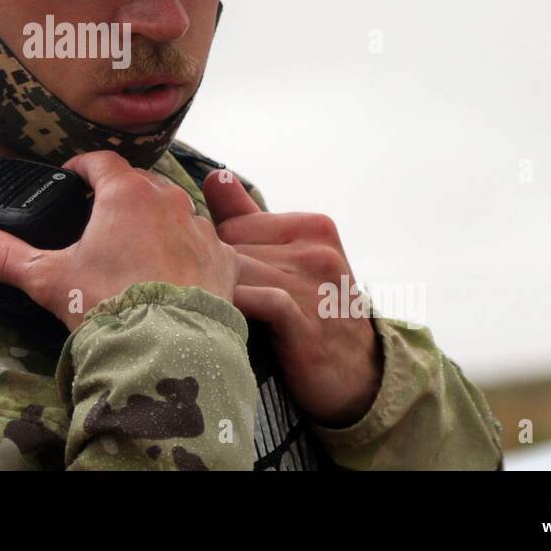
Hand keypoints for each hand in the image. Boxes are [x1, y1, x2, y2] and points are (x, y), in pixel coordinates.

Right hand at [0, 150, 239, 331]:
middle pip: (140, 182)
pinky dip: (188, 250)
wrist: (170, 349)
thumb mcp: (48, 279)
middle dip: (120, 193)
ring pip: (175, 210)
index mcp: (125, 194)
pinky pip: (204, 243)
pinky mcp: (223, 259)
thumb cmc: (109, 306)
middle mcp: (168, 200)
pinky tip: (174, 272)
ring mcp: (200, 228)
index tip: (73, 177)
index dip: (83, 166)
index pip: (101, 161)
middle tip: (100, 217)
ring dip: (157, 219)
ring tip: (137, 247)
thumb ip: (4, 255)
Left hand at [202, 171, 383, 427]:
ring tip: (193, 310)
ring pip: (239, 273)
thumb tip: (215, 174)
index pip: (235, 224)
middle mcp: (317, 250)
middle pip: (233, 249)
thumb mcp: (286, 258)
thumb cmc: (312, 311)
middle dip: (209, 274)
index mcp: (312, 226)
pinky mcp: (310, 324)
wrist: (360, 375)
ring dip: (214, 293)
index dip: (214, 253)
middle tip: (189, 296)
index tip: (201, 275)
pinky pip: (260, 302)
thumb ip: (247, 217)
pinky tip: (217, 320)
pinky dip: (235, 308)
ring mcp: (315, 286)